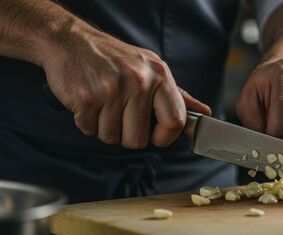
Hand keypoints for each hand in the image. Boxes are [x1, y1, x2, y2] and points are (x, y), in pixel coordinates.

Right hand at [41, 26, 210, 148]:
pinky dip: (86, 122)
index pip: (175, 121)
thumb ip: (178, 95)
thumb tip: (204, 112)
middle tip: (120, 113)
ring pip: (112, 137)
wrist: (72, 41)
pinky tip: (89, 102)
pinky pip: (89, 130)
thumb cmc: (115, 58)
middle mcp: (139, 82)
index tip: (156, 137)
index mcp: (159, 75)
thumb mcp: (152, 69)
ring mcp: (111, 90)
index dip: (165, 138)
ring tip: (103, 103)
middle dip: (127, 134)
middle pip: (138, 140)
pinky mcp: (86, 98)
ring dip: (105, 127)